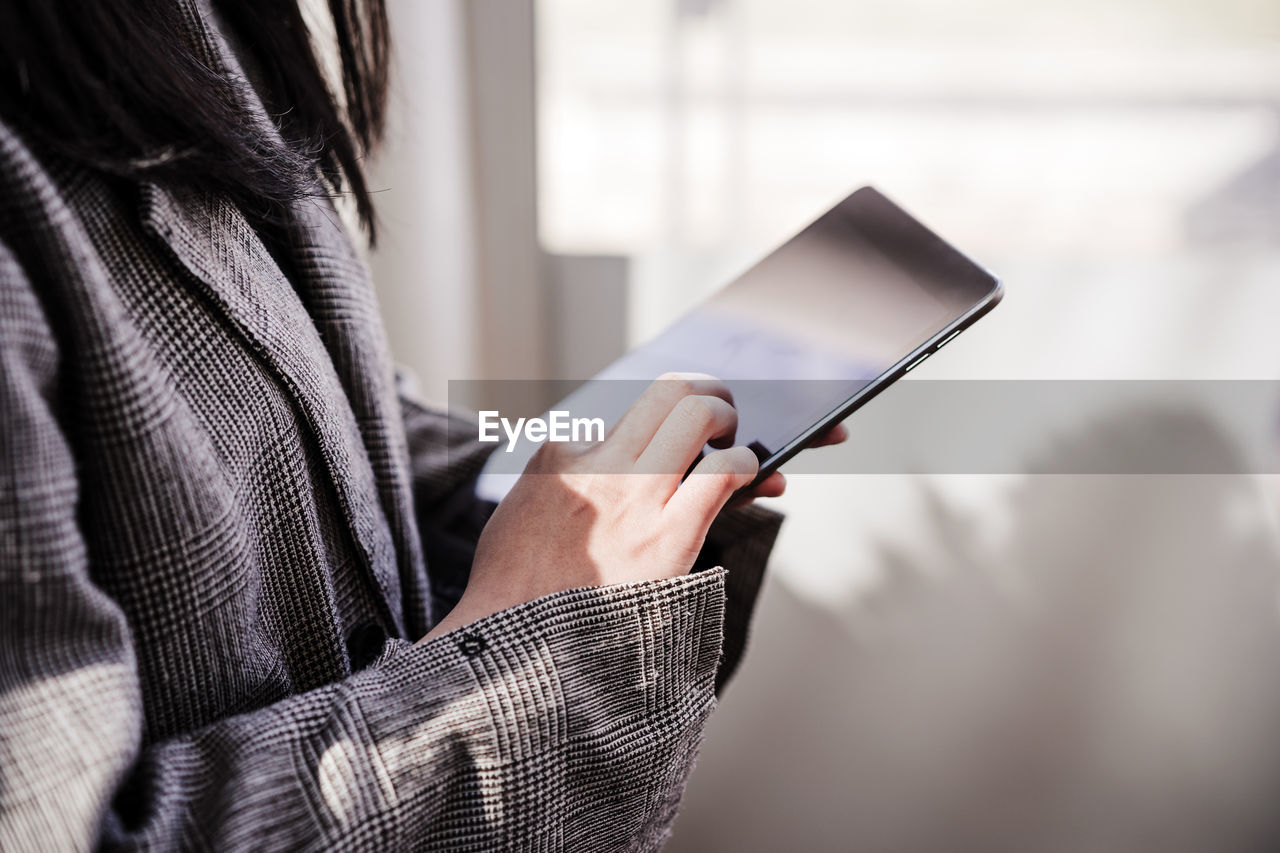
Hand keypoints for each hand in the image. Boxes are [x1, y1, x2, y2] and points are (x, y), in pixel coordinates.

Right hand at [422, 373, 848, 639]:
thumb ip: (569, 483)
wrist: (516, 652)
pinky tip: (752, 481)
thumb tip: (624, 466)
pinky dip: (746, 469)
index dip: (668, 422)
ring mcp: (632, 496)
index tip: (687, 438)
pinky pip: (723, 474)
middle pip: (668, 390)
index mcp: (560, 456)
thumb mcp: (525, 516)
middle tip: (722, 421)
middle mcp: (598, 464)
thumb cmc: (520, 593)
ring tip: (735, 449)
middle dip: (708, 393)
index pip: (631, 412)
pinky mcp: (667, 535)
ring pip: (697, 413)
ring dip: (728, 421)